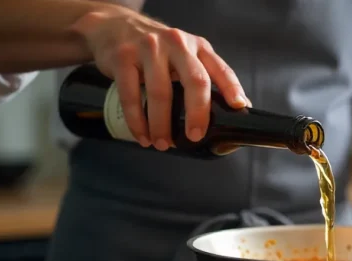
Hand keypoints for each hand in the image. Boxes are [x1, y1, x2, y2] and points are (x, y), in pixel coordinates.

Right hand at [72, 8, 248, 150]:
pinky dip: (137, 121)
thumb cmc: (157, 50)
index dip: (232, 88)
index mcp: (198, 47)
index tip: (238, 107)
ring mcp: (149, 49)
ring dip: (162, 124)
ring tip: (162, 144)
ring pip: (160, 92)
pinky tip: (142, 136)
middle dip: (197, 113)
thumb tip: (239, 108)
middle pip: (195, 81)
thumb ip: (207, 77)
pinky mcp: (123, 58)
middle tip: (195, 136)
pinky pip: (131, 95)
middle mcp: (177, 44)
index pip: (220, 68)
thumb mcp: (186, 55)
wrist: (113, 26)